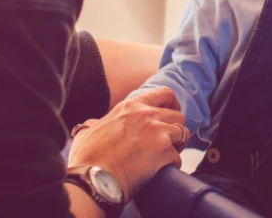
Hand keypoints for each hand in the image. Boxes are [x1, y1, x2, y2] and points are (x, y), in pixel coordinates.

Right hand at [67, 86, 190, 200]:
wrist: (92, 178)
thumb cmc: (87, 158)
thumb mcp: (89, 131)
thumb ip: (93, 124)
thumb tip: (89, 126)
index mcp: (130, 106)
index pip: (165, 94)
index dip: (172, 105)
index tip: (169, 116)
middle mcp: (147, 114)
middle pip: (178, 115)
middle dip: (176, 129)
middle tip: (168, 142)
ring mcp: (157, 132)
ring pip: (184, 133)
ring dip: (177, 145)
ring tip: (166, 156)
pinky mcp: (164, 152)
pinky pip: (178, 157)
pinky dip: (172, 164)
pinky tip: (161, 171)